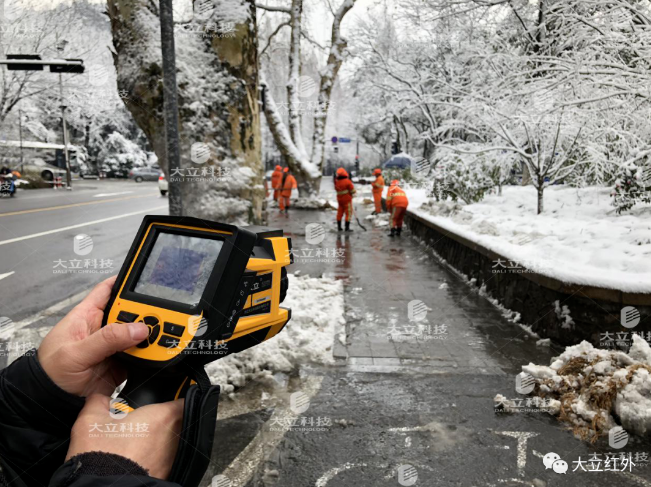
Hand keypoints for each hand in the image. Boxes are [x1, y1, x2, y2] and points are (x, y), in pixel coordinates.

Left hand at [38, 276, 149, 396]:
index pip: (108, 289)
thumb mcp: (75, 352)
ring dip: (151, 334)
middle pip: (131, 311)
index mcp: (88, 315)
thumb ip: (106, 339)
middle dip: (146, 312)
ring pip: (140, 333)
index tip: (146, 279)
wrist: (52, 402)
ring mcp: (115, 345)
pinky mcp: (123, 362)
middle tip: (160, 316)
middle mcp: (104, 328)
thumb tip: (138, 328)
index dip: (126, 281)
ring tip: (163, 336)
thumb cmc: (51, 372)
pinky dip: (152, 354)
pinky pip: (142, 354)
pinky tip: (158, 353)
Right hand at [67, 394, 183, 478]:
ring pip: (174, 442)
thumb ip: (99, 402)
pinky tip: (138, 459)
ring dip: (161, 441)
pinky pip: (167, 460)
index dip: (176, 398)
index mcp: (163, 417)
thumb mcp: (90, 420)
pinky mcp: (167, 475)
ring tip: (139, 442)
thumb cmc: (101, 457)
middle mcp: (174, 438)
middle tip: (145, 423)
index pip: (184, 401)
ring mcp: (173, 459)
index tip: (166, 400)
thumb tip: (100, 399)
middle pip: (180, 422)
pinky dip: (156, 458)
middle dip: (165, 421)